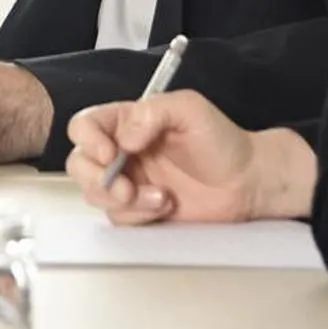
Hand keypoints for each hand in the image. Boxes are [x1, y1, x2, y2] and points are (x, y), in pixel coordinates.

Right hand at [65, 91, 315, 224]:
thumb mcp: (190, 109)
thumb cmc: (222, 140)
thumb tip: (124, 138)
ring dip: (123, 201)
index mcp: (127, 123)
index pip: (86, 125)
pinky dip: (139, 216)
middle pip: (80, 164)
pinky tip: (166, 207)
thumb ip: (152, 112)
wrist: (248, 183)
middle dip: (97, 179)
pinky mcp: (139, 211)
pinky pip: (119, 219)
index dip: (88, 140)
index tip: (110, 154)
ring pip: (96, 195)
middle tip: (126, 187)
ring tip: (161, 198)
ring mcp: (129, 183)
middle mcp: (122, 152)